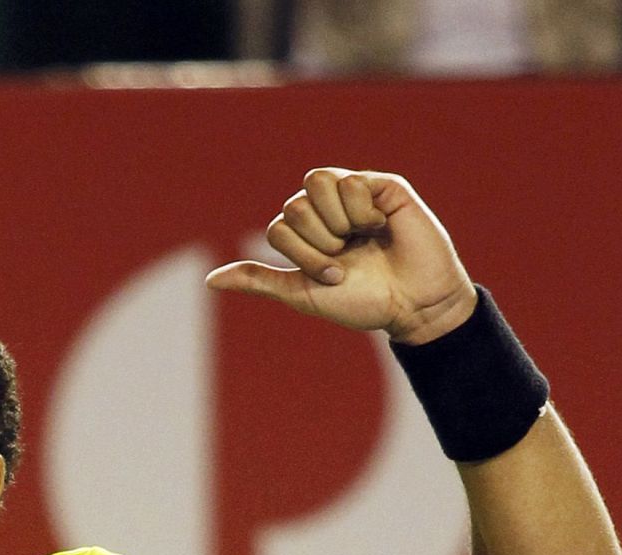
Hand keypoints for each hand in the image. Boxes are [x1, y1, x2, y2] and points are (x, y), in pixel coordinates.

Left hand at [206, 168, 475, 344]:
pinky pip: (351, 180)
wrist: (411, 306)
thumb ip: (259, 281)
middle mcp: (327, 209)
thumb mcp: (302, 294)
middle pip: (295, 205)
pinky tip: (383, 224)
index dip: (302, 256)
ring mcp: (354, 194)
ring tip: (362, 238)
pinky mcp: (383, 185)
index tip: (332, 275)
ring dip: (337, 222)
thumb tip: (210, 281)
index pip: (279, 228)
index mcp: (306, 231)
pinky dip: (363, 211)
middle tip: (348, 258)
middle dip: (318, 242)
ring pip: (317, 181)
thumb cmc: (361, 300)